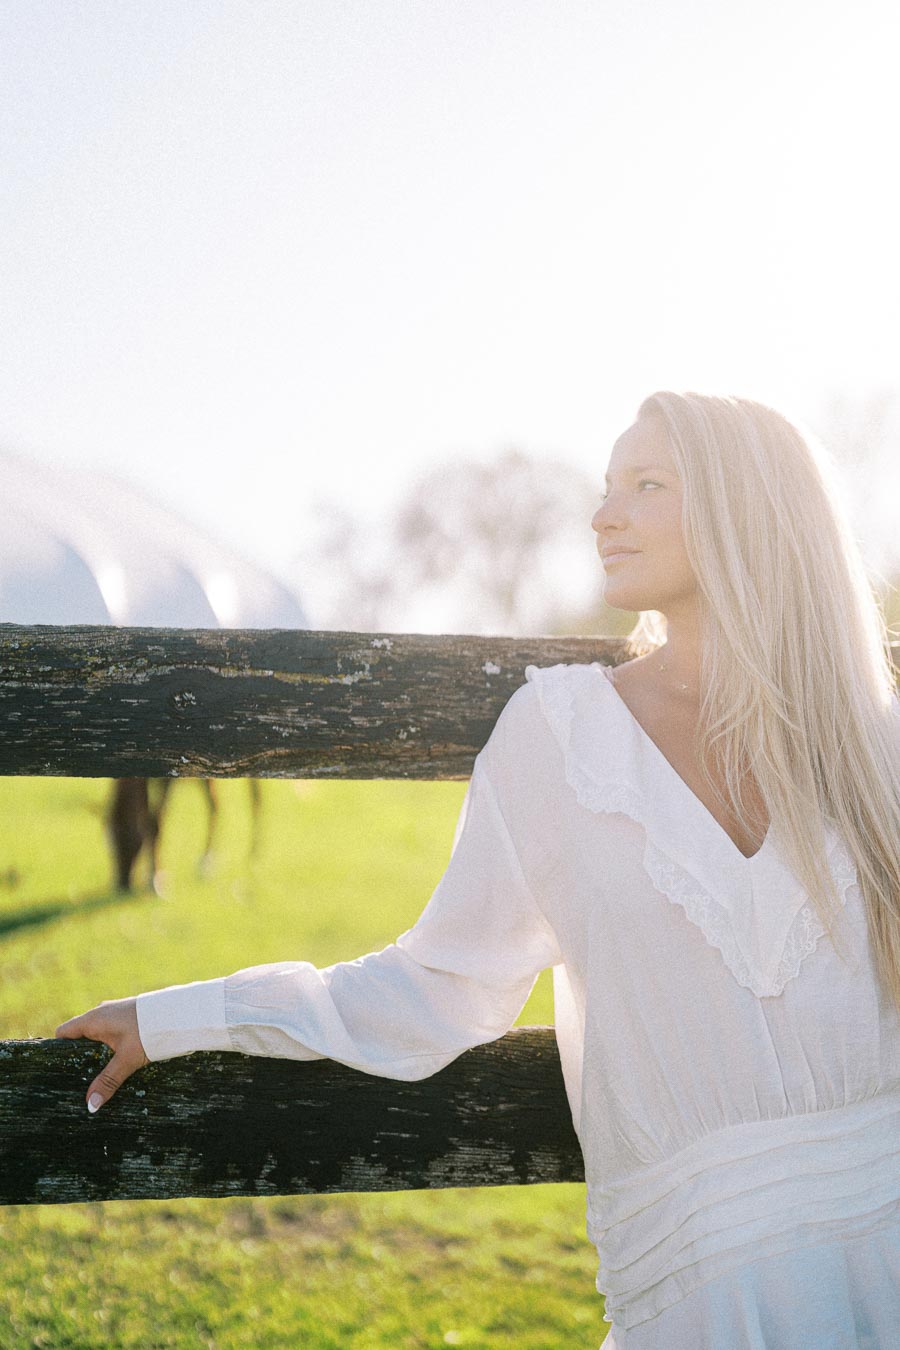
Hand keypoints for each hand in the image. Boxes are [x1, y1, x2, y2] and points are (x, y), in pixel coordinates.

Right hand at [55, 997, 148, 1113]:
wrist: (180, 1011)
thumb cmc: (149, 1030)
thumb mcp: (127, 1059)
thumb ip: (108, 1081)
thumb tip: (90, 1105)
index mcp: (93, 1020)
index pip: (63, 1033)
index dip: (58, 1050)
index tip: (59, 1070)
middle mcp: (101, 1014)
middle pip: (79, 1036)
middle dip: (78, 1057)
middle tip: (78, 1080)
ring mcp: (115, 1014)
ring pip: (97, 1036)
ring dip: (96, 1053)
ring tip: (97, 1076)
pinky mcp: (129, 1017)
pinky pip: (111, 1033)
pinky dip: (110, 1047)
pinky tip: (117, 1063)